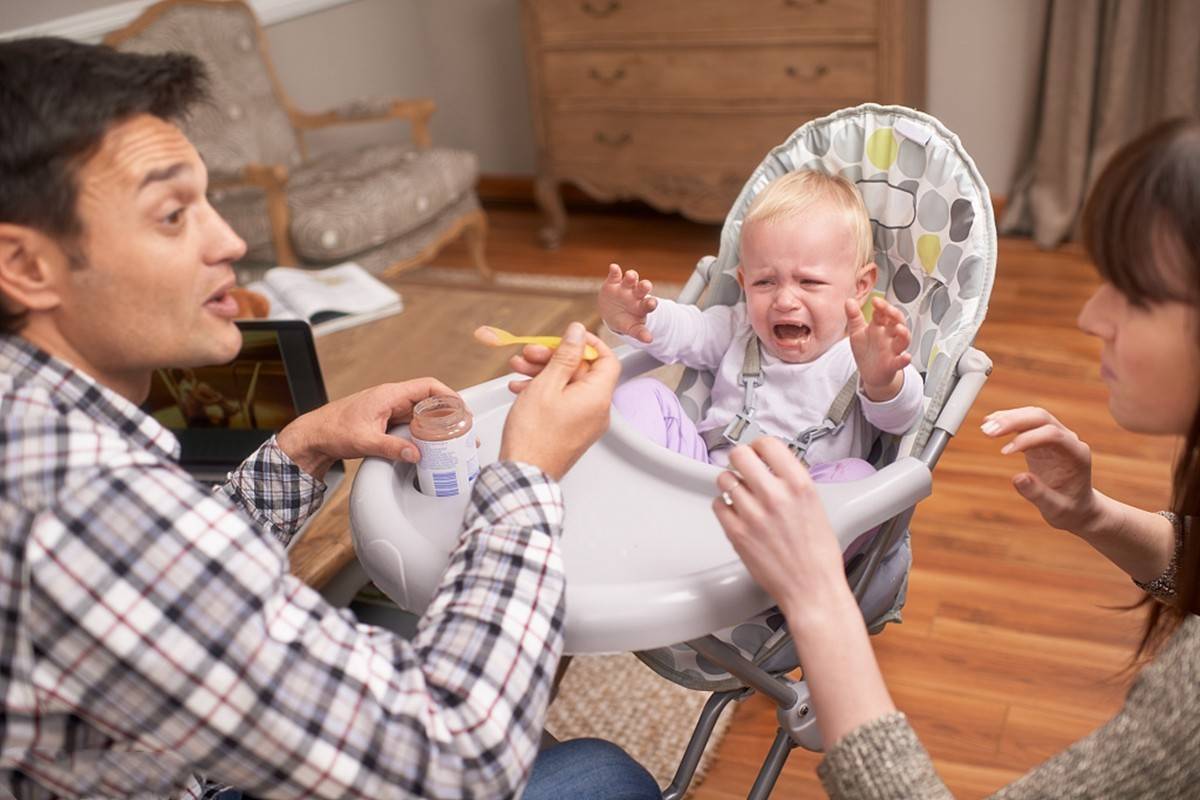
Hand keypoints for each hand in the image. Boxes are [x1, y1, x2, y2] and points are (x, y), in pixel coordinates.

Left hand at [276, 378, 455, 479]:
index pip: (427, 386)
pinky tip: (430, 443)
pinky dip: (424, 430)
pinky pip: (412, 421)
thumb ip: (392, 447)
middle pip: (428, 399)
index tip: (461, 408)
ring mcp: (389, 409)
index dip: (448, 394)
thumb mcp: (364, 440)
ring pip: (421, 411)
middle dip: (447, 411)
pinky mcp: (385, 420)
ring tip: (452, 436)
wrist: (314, 436)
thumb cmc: (332, 430)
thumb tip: (416, 454)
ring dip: (437, 422)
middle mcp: (391, 398)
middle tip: (462, 426)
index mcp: (389, 394)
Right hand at [499, 322, 618, 479]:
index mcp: (598, 396)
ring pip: (568, 386)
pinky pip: (563, 403)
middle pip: (582, 371)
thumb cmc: (534, 435)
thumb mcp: (547, 384)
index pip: (607, 359)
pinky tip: (521, 388)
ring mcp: (585, 422)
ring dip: (544, 373)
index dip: (588, 343)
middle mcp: (597, 410)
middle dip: (554, 358)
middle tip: (530, 353)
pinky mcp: (572, 431)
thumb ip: (565, 355)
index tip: (568, 336)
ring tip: (518, 369)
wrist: (524, 473)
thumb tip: (578, 333)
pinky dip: (545, 392)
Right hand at [598, 263, 656, 342]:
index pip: (649, 303)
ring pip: (631, 279)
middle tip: (645, 286)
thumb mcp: (632, 328)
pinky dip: (615, 270)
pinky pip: (615, 274)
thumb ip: (640, 333)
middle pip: (642, 288)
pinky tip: (614, 268)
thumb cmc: (626, 321)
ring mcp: (625, 287)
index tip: (651, 303)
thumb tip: (649, 340)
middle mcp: (636, 294)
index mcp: (642, 306)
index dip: (650, 302)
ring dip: (631, 276)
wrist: (612, 314)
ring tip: (630, 276)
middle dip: (644, 286)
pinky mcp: (613, 282)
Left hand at [712, 438, 848, 621]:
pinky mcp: (736, 533)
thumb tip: (772, 467)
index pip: (767, 444)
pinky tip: (736, 512)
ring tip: (740, 493)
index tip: (756, 451)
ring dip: (730, 483)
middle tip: (743, 468)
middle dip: (739, 460)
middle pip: (739, 455)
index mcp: (799, 485)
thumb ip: (791, 483)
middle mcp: (775, 496)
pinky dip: (724, 505)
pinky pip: (718, 504)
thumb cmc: (818, 555)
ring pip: (724, 479)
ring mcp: (752, 514)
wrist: (811, 589)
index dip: (758, 446)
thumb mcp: (815, 505)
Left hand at [846, 297, 911, 401]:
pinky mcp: (893, 364)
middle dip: (894, 314)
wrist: (869, 373)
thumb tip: (849, 301)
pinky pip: (901, 361)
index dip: (882, 306)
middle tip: (887, 309)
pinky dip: (904, 359)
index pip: (884, 312)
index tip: (875, 301)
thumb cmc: (866, 350)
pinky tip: (906, 357)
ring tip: (900, 328)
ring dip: (904, 334)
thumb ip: (854, 317)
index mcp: (880, 326)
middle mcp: (889, 336)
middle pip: (897, 322)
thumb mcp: (857, 332)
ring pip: (904, 340)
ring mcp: (893, 350)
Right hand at [982, 406, 1102, 535]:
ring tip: (985, 427)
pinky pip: (1024, 424)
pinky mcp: (1041, 439)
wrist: (1077, 507)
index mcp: (1077, 454)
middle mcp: (1068, 440)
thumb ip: (1038, 494)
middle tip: (988, 430)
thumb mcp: (1056, 509)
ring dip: (1008, 418)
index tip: (1004, 452)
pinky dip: (1007, 421)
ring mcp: (1055, 437)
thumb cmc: (1070, 509)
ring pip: (1031, 416)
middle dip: (1014, 421)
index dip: (1027, 439)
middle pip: (1041, 418)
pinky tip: (989, 423)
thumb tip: (1017, 478)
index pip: (1052, 434)